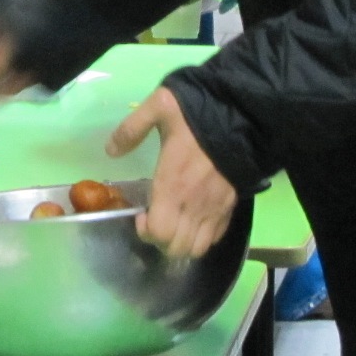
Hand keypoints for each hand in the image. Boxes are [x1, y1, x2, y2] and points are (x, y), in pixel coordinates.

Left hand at [106, 87, 238, 259]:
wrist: (244, 114)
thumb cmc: (198, 113)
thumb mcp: (159, 107)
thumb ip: (132, 128)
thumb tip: (110, 150)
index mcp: (173, 184)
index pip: (158, 232)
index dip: (145, 231)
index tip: (141, 213)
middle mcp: (194, 204)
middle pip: (175, 247)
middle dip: (159, 240)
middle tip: (154, 219)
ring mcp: (215, 209)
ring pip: (196, 248)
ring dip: (181, 243)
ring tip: (174, 223)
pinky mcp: (230, 207)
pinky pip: (215, 237)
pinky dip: (201, 237)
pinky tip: (193, 218)